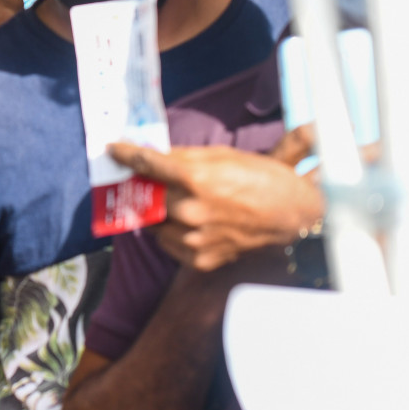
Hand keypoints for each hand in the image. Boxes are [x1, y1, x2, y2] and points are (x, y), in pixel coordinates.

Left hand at [108, 131, 324, 271]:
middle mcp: (192, 210)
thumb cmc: (263, 180)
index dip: (126, 155)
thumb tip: (154, 154)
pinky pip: (169, 244)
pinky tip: (188, 224)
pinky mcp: (200, 259)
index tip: (112, 150)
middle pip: (147, 196)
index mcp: (197, 179)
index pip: (148, 164)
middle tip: (143, 181)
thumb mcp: (224, 156)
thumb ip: (185, 157)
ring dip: (158, 212)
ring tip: (175, 205)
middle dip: (143, 188)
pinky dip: (171, 233)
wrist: (296, 218)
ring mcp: (194, 238)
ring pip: (155, 223)